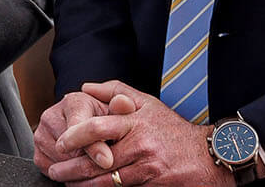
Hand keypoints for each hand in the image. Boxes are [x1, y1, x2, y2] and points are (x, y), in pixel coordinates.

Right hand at [35, 90, 117, 176]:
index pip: (79, 128)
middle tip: (104, 166)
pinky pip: (51, 169)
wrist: (88, 127)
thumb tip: (122, 102)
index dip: (94, 147)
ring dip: (76, 169)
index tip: (107, 161)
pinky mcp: (37, 151)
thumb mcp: (116, 112)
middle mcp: (51, 115)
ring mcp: (41, 134)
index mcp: (72, 102)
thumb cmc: (104, 120)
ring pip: (59, 161)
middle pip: (68, 148)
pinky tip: (78, 167)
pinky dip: (66, 174)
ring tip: (92, 165)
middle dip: (87, 160)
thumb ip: (121, 107)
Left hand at [49, 80, 232, 185]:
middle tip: (55, 168)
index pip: (98, 126)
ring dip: (82, 183)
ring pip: (106, 178)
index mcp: (134, 121)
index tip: (61, 142)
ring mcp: (146, 165)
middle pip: (97, 158)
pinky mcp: (152, 183)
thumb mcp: (147, 103)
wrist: (208, 156)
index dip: (75, 135)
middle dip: (72, 166)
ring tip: (66, 182)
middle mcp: (139, 143)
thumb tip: (86, 86)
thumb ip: (115, 92)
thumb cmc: (173, 129)